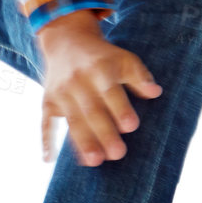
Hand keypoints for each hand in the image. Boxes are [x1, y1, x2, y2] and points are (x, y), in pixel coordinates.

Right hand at [35, 10, 162, 165]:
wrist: (66, 41)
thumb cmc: (103, 57)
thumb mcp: (124, 58)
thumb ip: (139, 76)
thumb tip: (155, 92)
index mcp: (99, 69)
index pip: (110, 91)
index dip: (120, 109)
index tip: (131, 126)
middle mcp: (78, 80)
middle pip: (91, 110)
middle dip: (104, 132)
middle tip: (118, 154)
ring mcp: (60, 92)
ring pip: (72, 120)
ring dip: (82, 142)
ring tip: (94, 162)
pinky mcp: (48, 101)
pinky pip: (46, 122)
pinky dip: (46, 140)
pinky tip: (48, 159)